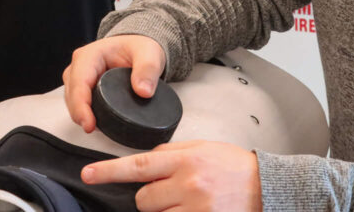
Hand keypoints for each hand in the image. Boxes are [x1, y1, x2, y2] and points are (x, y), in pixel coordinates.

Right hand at [62, 34, 165, 131]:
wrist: (137, 49)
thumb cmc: (139, 48)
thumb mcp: (149, 53)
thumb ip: (148, 69)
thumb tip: (143, 92)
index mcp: (90, 55)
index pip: (79, 83)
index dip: (81, 106)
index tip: (90, 124)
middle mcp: (79, 66)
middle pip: (71, 96)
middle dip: (81, 115)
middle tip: (96, 129)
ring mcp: (78, 78)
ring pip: (72, 102)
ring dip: (82, 116)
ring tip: (100, 126)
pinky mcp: (82, 88)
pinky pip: (78, 105)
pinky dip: (86, 115)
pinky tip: (99, 122)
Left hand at [81, 140, 260, 211]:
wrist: (265, 186)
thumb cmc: (233, 166)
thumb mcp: (202, 148)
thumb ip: (172, 152)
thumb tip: (146, 161)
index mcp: (186, 160)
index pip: (139, 165)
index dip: (109, 171)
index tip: (88, 173)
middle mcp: (188, 185)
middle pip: (143, 198)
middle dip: (151, 196)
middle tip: (172, 190)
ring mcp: (195, 209)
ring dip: (165, 210)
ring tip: (188, 200)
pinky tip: (189, 208)